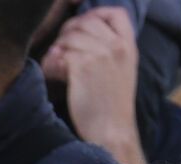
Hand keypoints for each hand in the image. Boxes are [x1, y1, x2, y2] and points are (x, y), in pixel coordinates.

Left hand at [43, 8, 145, 163]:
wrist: (112, 132)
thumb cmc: (112, 108)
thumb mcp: (122, 72)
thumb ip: (111, 51)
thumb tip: (79, 35)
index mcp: (129, 46)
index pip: (115, 13)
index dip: (96, 14)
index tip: (82, 28)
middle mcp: (117, 46)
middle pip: (87, 21)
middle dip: (69, 32)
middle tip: (60, 50)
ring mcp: (100, 55)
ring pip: (70, 36)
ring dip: (57, 50)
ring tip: (55, 66)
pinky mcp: (82, 67)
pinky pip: (60, 54)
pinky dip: (51, 64)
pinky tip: (52, 75)